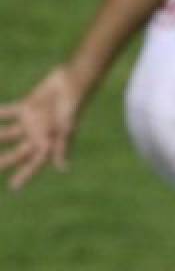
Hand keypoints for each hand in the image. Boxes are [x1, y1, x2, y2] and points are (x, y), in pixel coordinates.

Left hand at [0, 66, 83, 189]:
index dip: (25, 175)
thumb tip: (62, 169)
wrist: (72, 83)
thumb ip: (62, 147)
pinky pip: (8, 113)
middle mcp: (39, 135)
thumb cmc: (72, 107)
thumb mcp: (67, 128)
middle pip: (18, 152)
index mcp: (49, 143)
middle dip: (4, 160)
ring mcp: (32, 122)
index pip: (34, 163)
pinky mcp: (28, 107)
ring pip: (9, 134)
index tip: (13, 187)